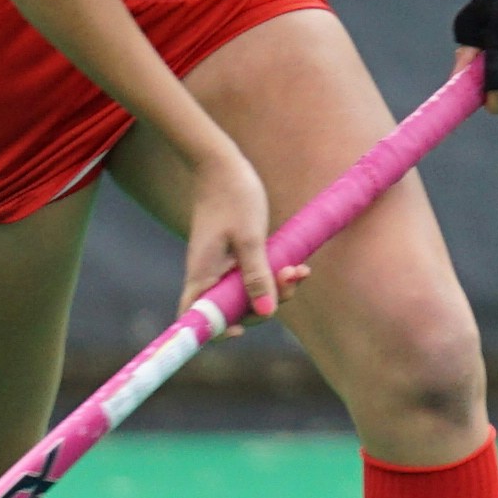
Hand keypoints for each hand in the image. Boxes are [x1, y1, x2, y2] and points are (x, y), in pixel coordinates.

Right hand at [175, 138, 281, 327]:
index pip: (198, 318)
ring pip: (246, 294)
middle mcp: (207, 275)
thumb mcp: (251, 238)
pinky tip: (294, 266)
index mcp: (202, 274)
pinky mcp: (232, 258)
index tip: (241, 330)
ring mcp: (220, 267)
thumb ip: (258, 277)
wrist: (222, 165)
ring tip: (299, 270)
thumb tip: (266, 314)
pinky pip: (252, 277)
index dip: (216, 331)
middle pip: (231, 311)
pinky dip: (272, 275)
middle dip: (263, 305)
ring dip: (274, 289)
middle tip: (290, 282)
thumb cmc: (233, 197)